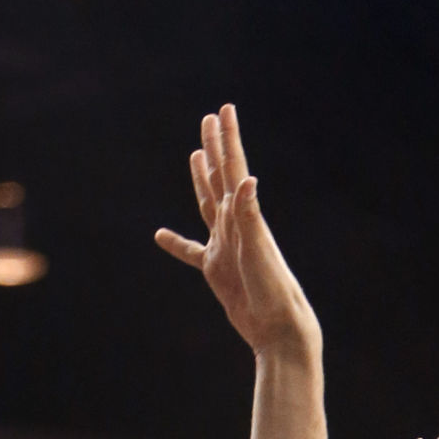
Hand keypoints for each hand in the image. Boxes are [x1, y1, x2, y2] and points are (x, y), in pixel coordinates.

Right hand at [154, 104, 315, 351]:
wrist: (278, 329)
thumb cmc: (273, 292)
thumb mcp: (258, 253)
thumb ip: (250, 217)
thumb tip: (248, 180)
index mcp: (245, 216)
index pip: (234, 168)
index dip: (228, 138)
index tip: (223, 110)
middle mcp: (236, 225)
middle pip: (221, 177)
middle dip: (216, 147)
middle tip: (209, 118)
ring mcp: (226, 246)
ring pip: (209, 204)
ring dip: (203, 179)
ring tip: (197, 155)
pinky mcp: (217, 270)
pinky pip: (192, 252)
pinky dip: (176, 243)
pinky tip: (160, 236)